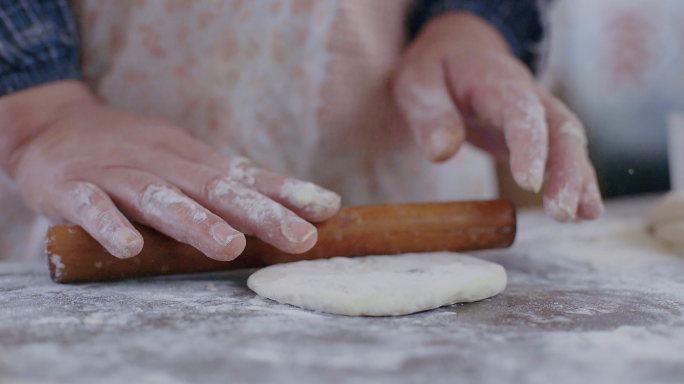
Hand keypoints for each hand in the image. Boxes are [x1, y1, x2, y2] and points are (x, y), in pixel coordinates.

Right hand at [0, 81, 339, 259]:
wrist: (52, 127)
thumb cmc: (132, 152)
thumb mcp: (184, 161)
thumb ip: (229, 184)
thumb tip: (290, 206)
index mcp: (190, 159)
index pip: (244, 177)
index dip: (285, 193)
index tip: (327, 209)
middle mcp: (162, 164)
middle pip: (214, 189)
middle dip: (259, 214)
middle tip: (297, 238)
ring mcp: (118, 175)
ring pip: (160, 198)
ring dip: (195, 222)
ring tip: (227, 246)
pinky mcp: (74, 188)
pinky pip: (93, 208)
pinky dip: (110, 225)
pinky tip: (130, 248)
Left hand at [393, 12, 603, 221]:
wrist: (460, 50)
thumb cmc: (436, 69)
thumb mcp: (417, 83)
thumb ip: (430, 115)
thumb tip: (441, 153)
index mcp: (496, 80)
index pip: (520, 111)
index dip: (528, 146)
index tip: (529, 183)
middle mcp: (528, 95)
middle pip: (559, 129)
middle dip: (566, 171)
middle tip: (561, 212)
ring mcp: (539, 114)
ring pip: (569, 143)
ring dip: (579, 180)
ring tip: (587, 215)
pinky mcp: (539, 134)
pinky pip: (564, 155)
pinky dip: (577, 181)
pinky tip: (584, 212)